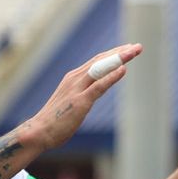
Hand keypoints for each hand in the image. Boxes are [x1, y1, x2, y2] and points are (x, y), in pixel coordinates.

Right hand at [25, 44, 141, 149]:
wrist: (39, 132)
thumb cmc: (57, 119)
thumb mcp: (74, 100)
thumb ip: (86, 92)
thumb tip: (99, 88)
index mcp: (73, 78)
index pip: (97, 61)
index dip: (114, 54)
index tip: (129, 49)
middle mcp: (75, 79)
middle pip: (101, 60)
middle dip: (120, 52)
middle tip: (138, 46)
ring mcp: (77, 89)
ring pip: (101, 68)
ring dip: (119, 59)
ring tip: (134, 51)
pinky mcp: (80, 101)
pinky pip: (98, 86)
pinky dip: (111, 77)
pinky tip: (123, 70)